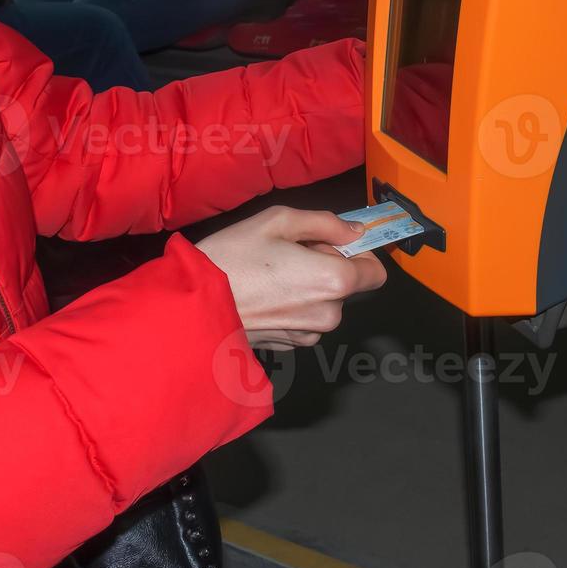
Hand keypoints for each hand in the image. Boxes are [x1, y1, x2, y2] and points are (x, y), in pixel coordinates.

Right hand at [196, 206, 387, 350]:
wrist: (191, 306)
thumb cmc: (233, 257)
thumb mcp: (278, 220)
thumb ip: (326, 223)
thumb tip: (355, 231)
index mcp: (334, 281)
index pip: (376, 273)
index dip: (358, 255)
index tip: (332, 244)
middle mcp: (328, 314)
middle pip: (345, 286)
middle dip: (325, 267)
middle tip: (286, 252)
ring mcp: (307, 335)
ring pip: (323, 303)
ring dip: (307, 287)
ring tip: (269, 273)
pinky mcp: (288, 346)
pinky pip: (303, 320)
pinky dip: (290, 306)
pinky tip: (262, 293)